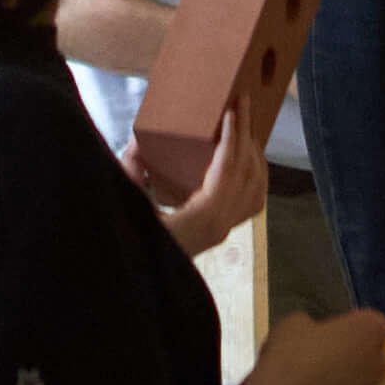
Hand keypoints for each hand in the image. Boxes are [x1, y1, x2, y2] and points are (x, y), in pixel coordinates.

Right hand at [129, 110, 268, 256]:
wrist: (144, 282)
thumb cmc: (138, 244)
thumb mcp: (128, 206)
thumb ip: (131, 174)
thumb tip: (136, 142)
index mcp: (202, 216)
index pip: (227, 169)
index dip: (232, 137)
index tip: (233, 110)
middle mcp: (221, 223)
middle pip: (246, 170)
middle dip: (246, 134)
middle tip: (245, 103)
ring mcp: (226, 229)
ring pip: (256, 185)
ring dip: (253, 152)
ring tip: (245, 125)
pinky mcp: (223, 232)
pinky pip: (253, 201)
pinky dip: (257, 175)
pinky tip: (250, 160)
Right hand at [240, 307, 384, 384]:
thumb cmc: (292, 353)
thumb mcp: (295, 322)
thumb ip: (315, 323)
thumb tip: (314, 333)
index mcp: (368, 329)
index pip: (374, 321)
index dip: (354, 323)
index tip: (334, 327)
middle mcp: (377, 359)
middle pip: (372, 349)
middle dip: (354, 347)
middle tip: (325, 347)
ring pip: (363, 372)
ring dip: (347, 370)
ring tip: (316, 371)